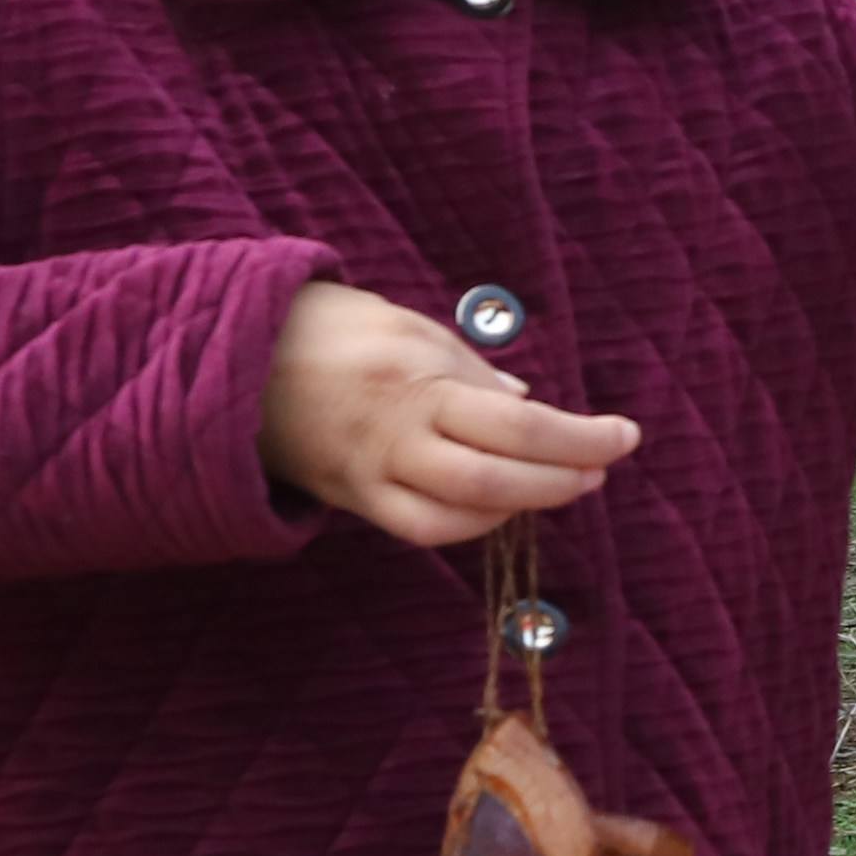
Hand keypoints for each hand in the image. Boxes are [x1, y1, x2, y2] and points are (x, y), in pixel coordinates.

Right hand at [257, 280, 637, 548]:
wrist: (231, 356)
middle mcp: (392, 436)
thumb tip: (528, 402)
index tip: (624, 435)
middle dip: (559, 480)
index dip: (579, 437)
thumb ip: (471, 370)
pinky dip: (470, 522)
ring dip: (520, 509)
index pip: (516, 420)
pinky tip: (498, 504)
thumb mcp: (409, 327)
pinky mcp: (350, 500)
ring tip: (559, 485)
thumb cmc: (330, 328)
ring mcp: (368, 475)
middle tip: (599, 468)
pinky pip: (420, 528)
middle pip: (493, 480)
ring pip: (457, 518)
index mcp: (413, 379)